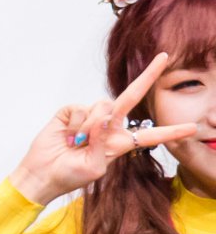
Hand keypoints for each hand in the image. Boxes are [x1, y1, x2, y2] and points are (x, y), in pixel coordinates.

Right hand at [8, 52, 196, 205]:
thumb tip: (103, 117)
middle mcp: (108, 126)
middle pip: (132, 97)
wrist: (42, 173)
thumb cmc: (70, 176)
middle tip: (164, 57)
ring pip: (102, 106)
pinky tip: (66, 135)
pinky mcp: (70, 112)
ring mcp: (89, 117)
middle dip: (149, 76)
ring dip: (89, 127)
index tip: (192, 127)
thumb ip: (103, 144)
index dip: (171, 131)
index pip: (151, 135)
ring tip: (76, 143)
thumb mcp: (94, 168)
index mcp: (120, 143)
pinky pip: (81, 108)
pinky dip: (75, 124)